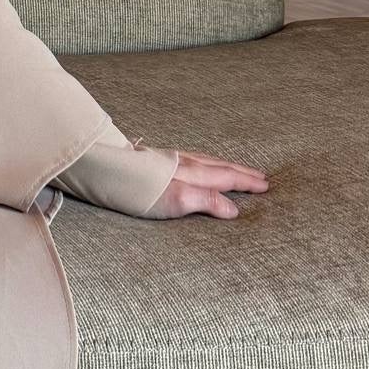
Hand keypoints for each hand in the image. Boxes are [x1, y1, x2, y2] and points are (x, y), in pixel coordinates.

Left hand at [146, 152, 269, 218]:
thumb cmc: (138, 189)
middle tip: (262, 176)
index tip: (266, 185)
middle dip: (242, 172)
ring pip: (207, 161)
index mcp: (194, 173)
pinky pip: (193, 159)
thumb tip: (233, 209)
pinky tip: (199, 165)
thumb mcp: (176, 200)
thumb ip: (206, 201)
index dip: (247, 183)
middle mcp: (185, 163)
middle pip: (220, 166)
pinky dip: (207, 163)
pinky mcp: (155, 159)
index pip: (227, 178)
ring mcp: (170, 159)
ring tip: (237, 169)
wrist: (103, 168)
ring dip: (226, 165)